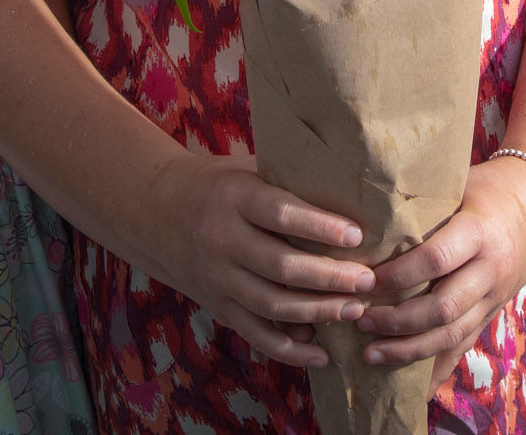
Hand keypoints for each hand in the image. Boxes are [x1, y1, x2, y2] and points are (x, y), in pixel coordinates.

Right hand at [144, 152, 378, 368]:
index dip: (320, 227)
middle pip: (280, 267)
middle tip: (368, 281)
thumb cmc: (220, 185)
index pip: (280, 215)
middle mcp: (222, 241)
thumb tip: (352, 192)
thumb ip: (288, 182)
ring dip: (317, 312)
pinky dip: (289, 350)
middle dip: (329, 278)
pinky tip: (322, 356)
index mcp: (234, 199)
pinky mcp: (218, 307)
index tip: (357, 236)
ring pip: (271, 305)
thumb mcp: (248, 171)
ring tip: (356, 310)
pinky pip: (255, 334)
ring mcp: (218, 279)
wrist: (157, 211)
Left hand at [355, 156, 525, 384]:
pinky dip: (438, 367)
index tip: (366, 282)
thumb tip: (366, 222)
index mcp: (478, 232)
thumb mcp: (456, 188)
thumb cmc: (483, 188)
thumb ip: (421, 209)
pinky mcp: (493, 312)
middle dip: (397, 322)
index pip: (435, 260)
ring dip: (409, 350)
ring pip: (453, 334)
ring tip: (370, 354)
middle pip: (443, 308)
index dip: (398, 276)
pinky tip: (414, 386)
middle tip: (360, 321)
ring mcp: (495, 296)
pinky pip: (465, 345)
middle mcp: (491, 269)